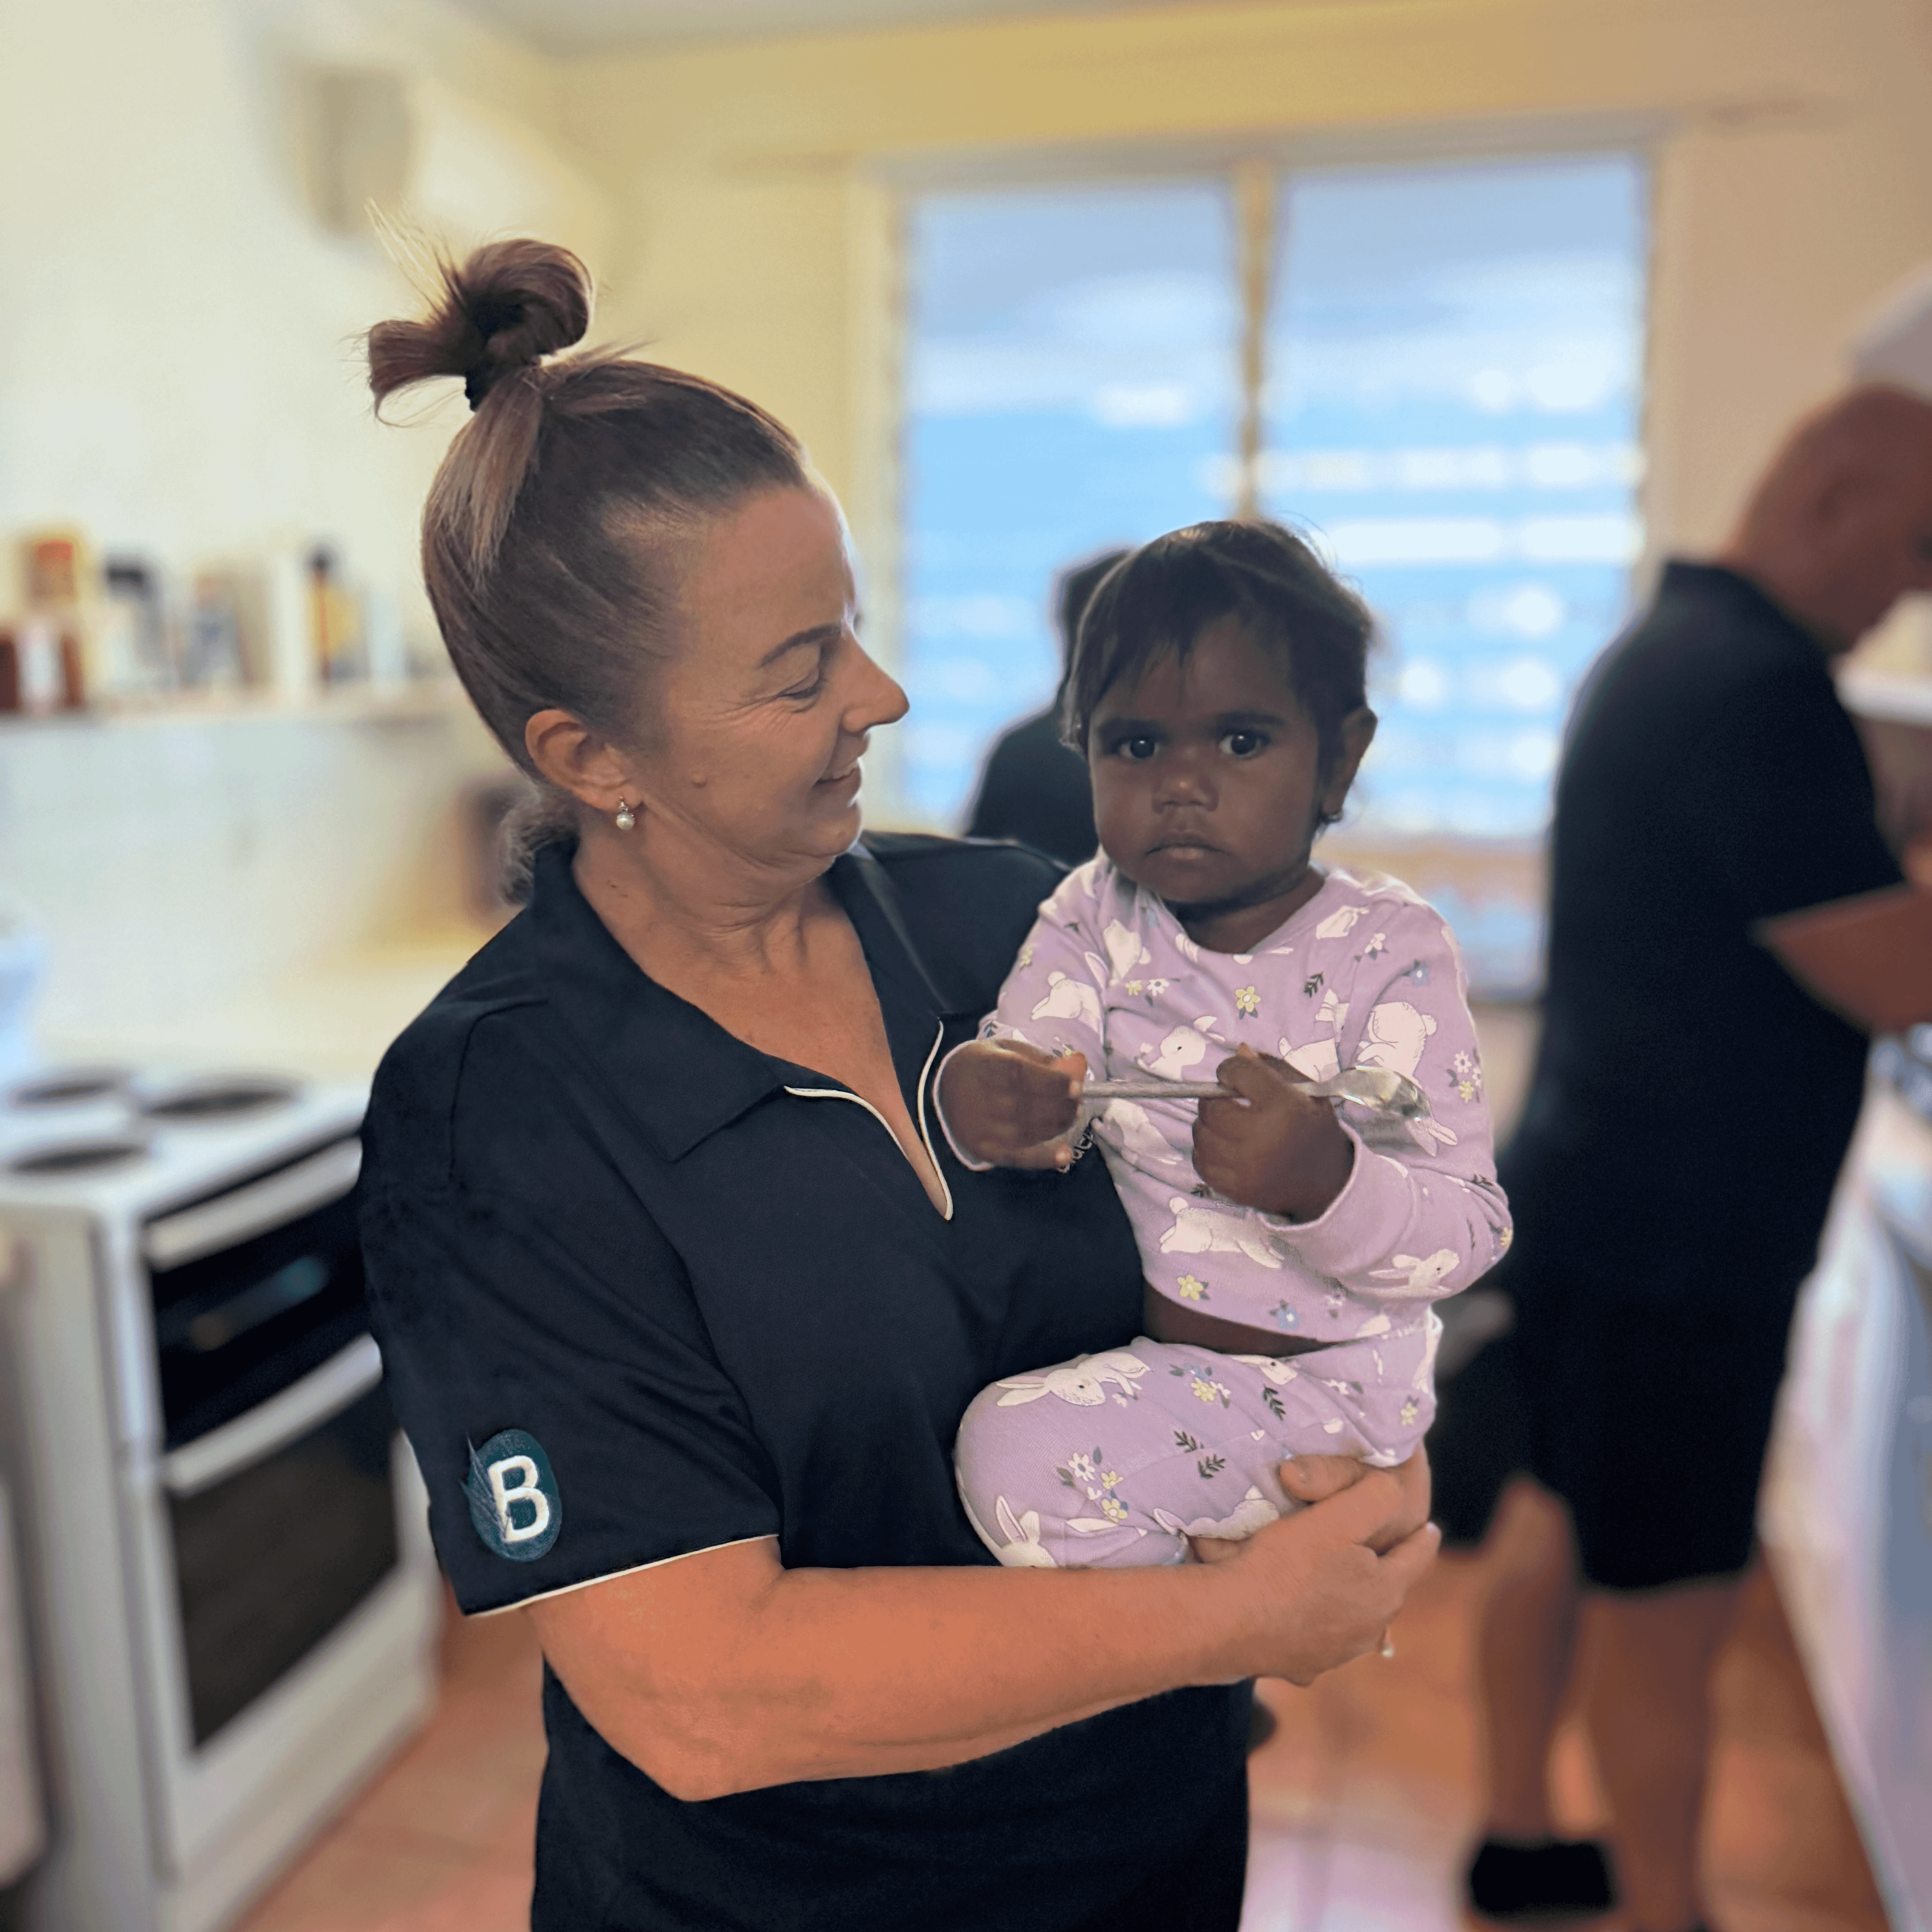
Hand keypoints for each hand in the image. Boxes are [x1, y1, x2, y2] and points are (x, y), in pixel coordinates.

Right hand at [938, 1040, 1085, 1169]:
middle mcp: (981, 1098)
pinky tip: (1065, 1154)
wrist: (945, 1087)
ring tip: (1070, 1116)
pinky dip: (1044, 1158)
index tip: (1076, 1087)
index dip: (1054, 1084)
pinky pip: (1017, 1157)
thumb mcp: (1011, 1051)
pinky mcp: (984, 1149)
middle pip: (1029, 1107)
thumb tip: (1080, 1063)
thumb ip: (1045, 1060)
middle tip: (1076, 1102)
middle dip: (1062, 1106)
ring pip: (1028, 1132)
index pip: (1023, 1076)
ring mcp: (982, 1127)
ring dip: (1058, 1126)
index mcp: (987, 1066)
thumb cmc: (986, 1065)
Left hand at [1192, 1044, 1354, 1219]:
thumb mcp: (1305, 1091)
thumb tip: (1238, 1050)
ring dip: (1208, 1125)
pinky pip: (1201, 1162)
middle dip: (1214, 1099)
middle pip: (1212, 1107)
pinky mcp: (1236, 1189)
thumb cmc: (1313, 1128)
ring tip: (1226, 1125)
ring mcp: (1247, 1167)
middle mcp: (1263, 1137)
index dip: (1230, 1070)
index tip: (1233, 1076)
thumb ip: (1271, 1068)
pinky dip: (1207, 1151)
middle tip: (1226, 1102)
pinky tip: (1223, 1147)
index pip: (1238, 1073)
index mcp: (1284, 1106)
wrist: (1327, 1181)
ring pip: (1202, 1134)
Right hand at [1198, 1452, 1437, 1685]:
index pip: (1417, 1556)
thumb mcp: (1336, 1517)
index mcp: (1384, 1592)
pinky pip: (1316, 1638)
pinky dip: (1314, 1623)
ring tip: (1339, 1579)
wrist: (1226, 1622)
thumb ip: (1376, 1497)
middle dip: (1386, 1569)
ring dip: (1351, 1599)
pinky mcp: (1301, 1668)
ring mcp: (1334, 1654)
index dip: (1423, 1537)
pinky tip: (1297, 1612)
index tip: (1429, 1527)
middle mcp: (1368, 1630)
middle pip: (1387, 1590)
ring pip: (1355, 1619)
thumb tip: (1394, 1491)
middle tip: (1378, 1548)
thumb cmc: (1284, 1565)